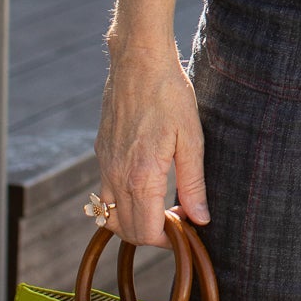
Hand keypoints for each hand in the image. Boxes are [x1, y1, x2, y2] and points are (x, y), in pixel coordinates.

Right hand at [94, 46, 209, 248]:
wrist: (139, 61)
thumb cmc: (170, 95)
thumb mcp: (192, 139)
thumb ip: (193, 183)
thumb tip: (199, 219)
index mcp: (141, 176)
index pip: (145, 233)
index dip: (167, 239)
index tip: (186, 226)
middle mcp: (116, 176)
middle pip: (126, 230)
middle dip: (152, 234)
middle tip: (178, 217)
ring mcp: (104, 164)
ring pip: (109, 215)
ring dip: (133, 221)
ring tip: (161, 206)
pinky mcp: (101, 152)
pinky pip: (104, 192)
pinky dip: (121, 202)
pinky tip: (146, 183)